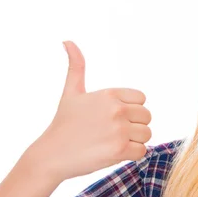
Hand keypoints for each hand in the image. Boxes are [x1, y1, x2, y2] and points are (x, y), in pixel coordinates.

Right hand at [31, 41, 151, 181]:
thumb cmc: (63, 123)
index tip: (113, 117)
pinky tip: (114, 153)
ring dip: (134, 141)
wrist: (50, 155)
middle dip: (134, 126)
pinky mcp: (119, 150)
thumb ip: (76, 66)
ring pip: (147, 134)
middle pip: (147, 117)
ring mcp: (119, 130)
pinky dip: (132, 154)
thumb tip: (67, 41)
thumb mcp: (71, 92)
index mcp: (110, 94)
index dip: (131, 110)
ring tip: (113, 142)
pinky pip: (142, 151)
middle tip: (112, 133)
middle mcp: (117, 109)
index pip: (142, 99)